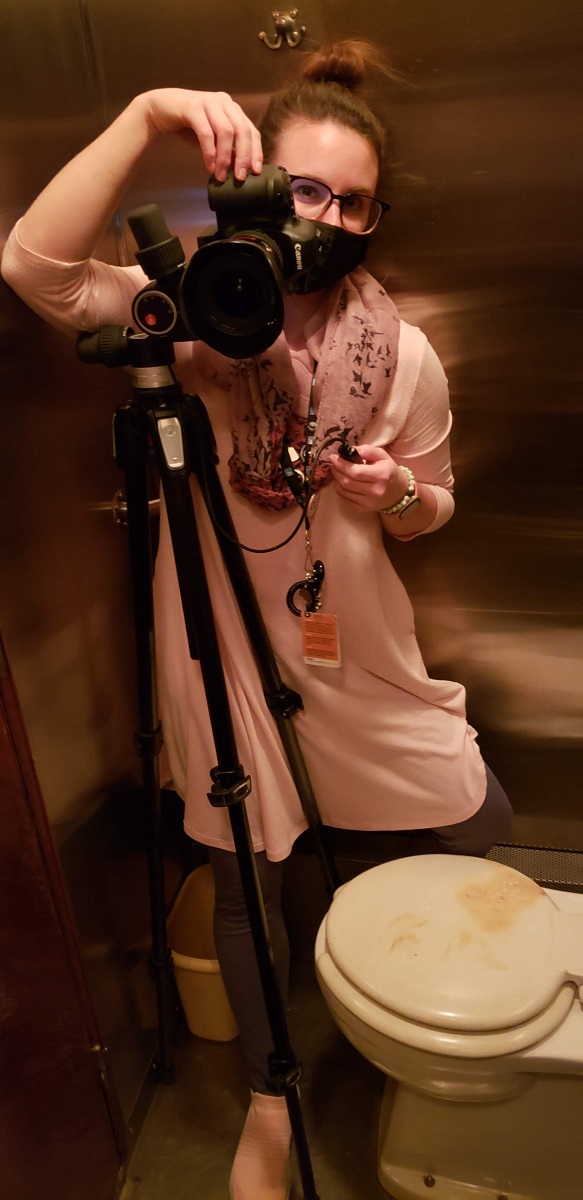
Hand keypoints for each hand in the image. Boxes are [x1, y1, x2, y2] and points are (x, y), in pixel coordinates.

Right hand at [141, 88, 262, 180]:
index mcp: (233, 109)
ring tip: (221, 175)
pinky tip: (209, 166)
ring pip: (226, 131)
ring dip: (225, 157)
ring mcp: (209, 102)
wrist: (159, 109)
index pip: (251, 130)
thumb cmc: (188, 126)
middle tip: (240, 177)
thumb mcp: (212, 138)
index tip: (255, 171)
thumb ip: (226, 148)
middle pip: (242, 130)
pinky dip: (209, 152)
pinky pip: (206, 132)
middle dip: (243, 156)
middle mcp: (224, 102)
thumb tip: (239, 169)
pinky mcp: (193, 106)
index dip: (255, 151)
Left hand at [329, 444, 407, 511]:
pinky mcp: (363, 509)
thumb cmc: (389, 471)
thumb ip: (367, 450)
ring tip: (337, 471)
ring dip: (337, 479)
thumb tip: (349, 450)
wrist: (398, 492)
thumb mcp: (382, 456)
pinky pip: (345, 498)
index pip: (355, 471)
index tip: (333, 457)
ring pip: (344, 491)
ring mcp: (369, 502)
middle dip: (336, 471)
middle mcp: (375, 491)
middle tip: (333, 463)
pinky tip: (342, 482)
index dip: (341, 464)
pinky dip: (340, 489)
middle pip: (347, 482)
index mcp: (381, 476)